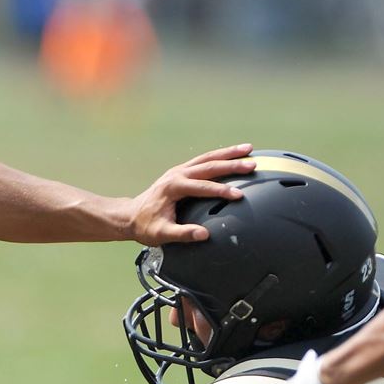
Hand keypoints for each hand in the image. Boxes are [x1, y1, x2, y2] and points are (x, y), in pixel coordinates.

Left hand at [128, 144, 254, 245]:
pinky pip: (203, 160)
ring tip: (249, 148)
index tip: (238, 195)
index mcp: (173, 187)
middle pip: (208, 166)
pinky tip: (233, 155)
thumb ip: (182, 234)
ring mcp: (179, 171)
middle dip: (231, 164)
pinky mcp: (181, 172)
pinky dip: (220, 156)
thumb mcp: (161, 234)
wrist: (130, 216)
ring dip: (228, 153)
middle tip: (252, 165)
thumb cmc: (145, 226)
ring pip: (207, 158)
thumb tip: (204, 234)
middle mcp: (176, 174)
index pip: (202, 187)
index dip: (221, 191)